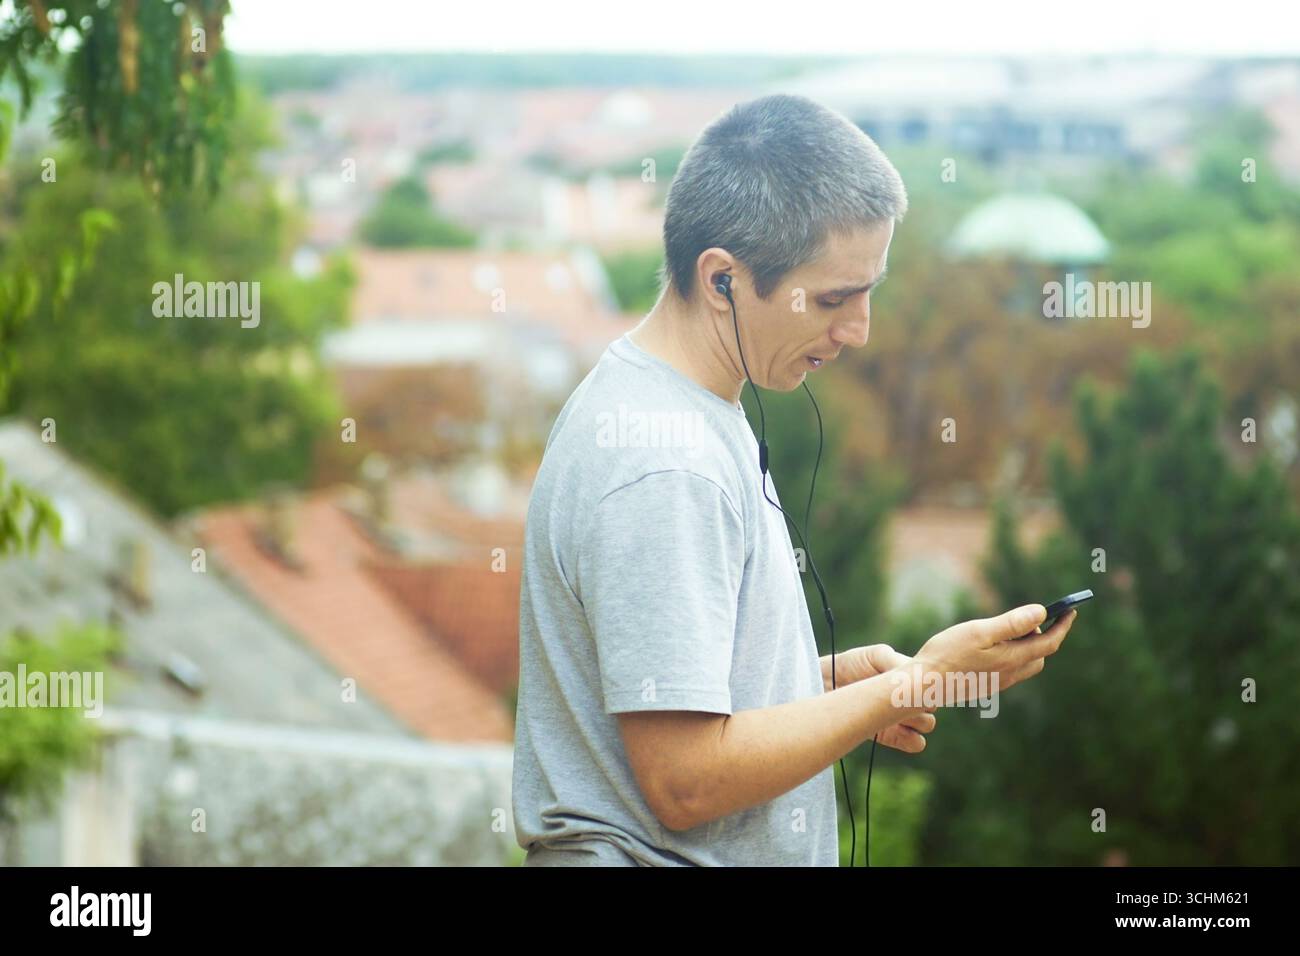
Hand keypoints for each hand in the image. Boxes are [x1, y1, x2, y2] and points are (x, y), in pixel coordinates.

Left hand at [828, 644, 937, 753]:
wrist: (825, 684)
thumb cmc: (849, 665)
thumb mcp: (875, 656)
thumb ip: (896, 662)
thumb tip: (913, 676)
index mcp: (909, 678)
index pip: (934, 684)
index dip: (930, 685)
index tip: (915, 683)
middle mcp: (908, 699)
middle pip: (933, 706)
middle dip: (921, 702)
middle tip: (899, 698)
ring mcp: (900, 718)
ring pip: (927, 724)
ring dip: (915, 719)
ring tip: (892, 711)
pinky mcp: (889, 736)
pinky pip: (915, 743)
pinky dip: (912, 738)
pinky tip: (893, 727)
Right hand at [910, 604, 1076, 706]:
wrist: (922, 686)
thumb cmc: (947, 655)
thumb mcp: (979, 631)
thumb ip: (1012, 623)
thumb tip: (1041, 613)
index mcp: (1012, 659)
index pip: (1049, 642)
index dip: (1062, 626)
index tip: (1071, 611)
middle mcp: (1009, 675)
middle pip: (1039, 655)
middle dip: (1043, 635)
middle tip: (1028, 618)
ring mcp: (997, 683)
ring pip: (1025, 664)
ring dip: (1026, 646)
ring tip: (1007, 630)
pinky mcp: (985, 686)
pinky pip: (1010, 670)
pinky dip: (1012, 655)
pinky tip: (991, 647)